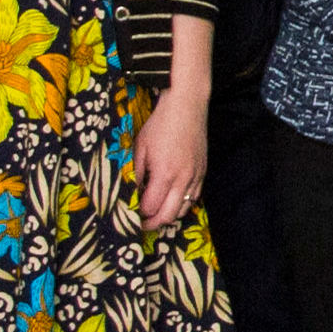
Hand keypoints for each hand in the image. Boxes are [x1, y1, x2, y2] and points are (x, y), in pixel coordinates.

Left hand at [133, 73, 208, 230]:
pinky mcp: (203, 172)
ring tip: (156, 214)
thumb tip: (129, 194)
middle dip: (153, 224)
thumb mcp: (139, 148)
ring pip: (183, 210)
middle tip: (141, 224)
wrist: (187, 107)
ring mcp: (195, 176)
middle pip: (169, 215)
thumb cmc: (160, 125)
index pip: (150, 207)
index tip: (130, 216)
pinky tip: (171, 200)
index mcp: (164, 174)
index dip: (138, 215)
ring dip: (168, 216)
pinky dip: (181, 204)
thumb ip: (135, 174)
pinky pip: (193, 197)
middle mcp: (183, 179)